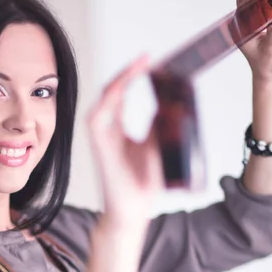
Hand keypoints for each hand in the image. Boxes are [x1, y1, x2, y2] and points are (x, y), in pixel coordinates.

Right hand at [86, 56, 163, 232]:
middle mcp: (108, 132)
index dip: (132, 76)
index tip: (150, 61)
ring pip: (103, 102)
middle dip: (126, 73)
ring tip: (137, 68)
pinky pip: (96, 121)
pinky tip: (120, 90)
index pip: (121, 95)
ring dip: (118, 82)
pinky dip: (107, 103)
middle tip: (146, 59)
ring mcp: (102, 140)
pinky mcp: (100, 150)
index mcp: (118, 131)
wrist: (133, 212)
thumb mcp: (158, 148)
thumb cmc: (143, 185)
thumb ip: (160, 126)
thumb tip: (174, 103)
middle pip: (111, 93)